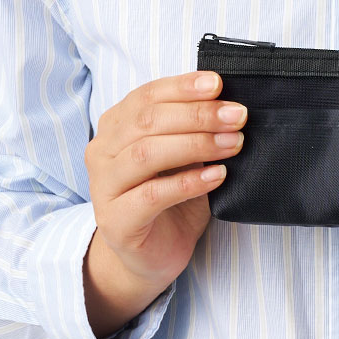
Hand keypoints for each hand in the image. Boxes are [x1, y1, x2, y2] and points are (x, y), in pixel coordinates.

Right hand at [84, 70, 246, 288]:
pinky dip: (188, 182)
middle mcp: (102, 152)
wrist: (152, 255)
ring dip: (196, 145)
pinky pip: (152, 195)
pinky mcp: (117, 221)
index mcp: (115, 127)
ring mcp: (104, 187)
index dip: (182, 87)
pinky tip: (217, 176)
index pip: (147, 96)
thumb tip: (228, 103)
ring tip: (232, 144)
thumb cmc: (171, 200)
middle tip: (236, 117)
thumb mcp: (184, 157)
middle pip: (148, 122)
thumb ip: (193, 130)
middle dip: (198, 115)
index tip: (218, 84)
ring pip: (146, 154)